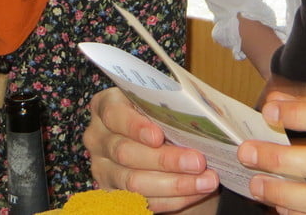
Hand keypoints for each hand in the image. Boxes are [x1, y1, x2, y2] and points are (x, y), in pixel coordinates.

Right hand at [84, 87, 219, 212]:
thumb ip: (171, 109)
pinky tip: (196, 192)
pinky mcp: (112, 192)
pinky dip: (172, 199)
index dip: (135, 127)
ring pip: (134, 182)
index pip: (114, 114)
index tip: (159, 136)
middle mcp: (98, 136)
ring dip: (175, 184)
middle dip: (165, 160)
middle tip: (198, 162)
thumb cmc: (160, 115)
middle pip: (125, 152)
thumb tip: (203, 121)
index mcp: (106, 105)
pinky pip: (141, 201)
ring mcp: (102, 167)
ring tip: (206, 181)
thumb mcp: (161, 104)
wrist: (157, 141)